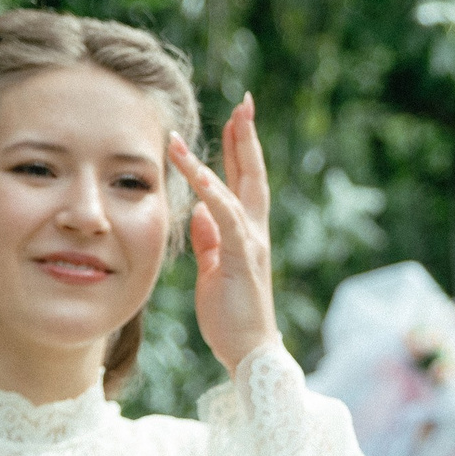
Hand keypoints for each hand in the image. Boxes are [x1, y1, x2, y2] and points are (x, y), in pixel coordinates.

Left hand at [168, 94, 277, 373]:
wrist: (248, 352)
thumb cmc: (230, 316)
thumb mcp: (213, 269)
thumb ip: (209, 239)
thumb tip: (200, 210)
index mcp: (246, 233)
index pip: (243, 182)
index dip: (239, 150)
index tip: (235, 119)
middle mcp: (255, 232)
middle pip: (252, 174)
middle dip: (247, 137)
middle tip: (245, 103)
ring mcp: (252, 243)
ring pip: (242, 187)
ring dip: (235, 152)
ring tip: (230, 119)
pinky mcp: (242, 258)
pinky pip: (227, 216)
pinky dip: (213, 191)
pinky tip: (200, 171)